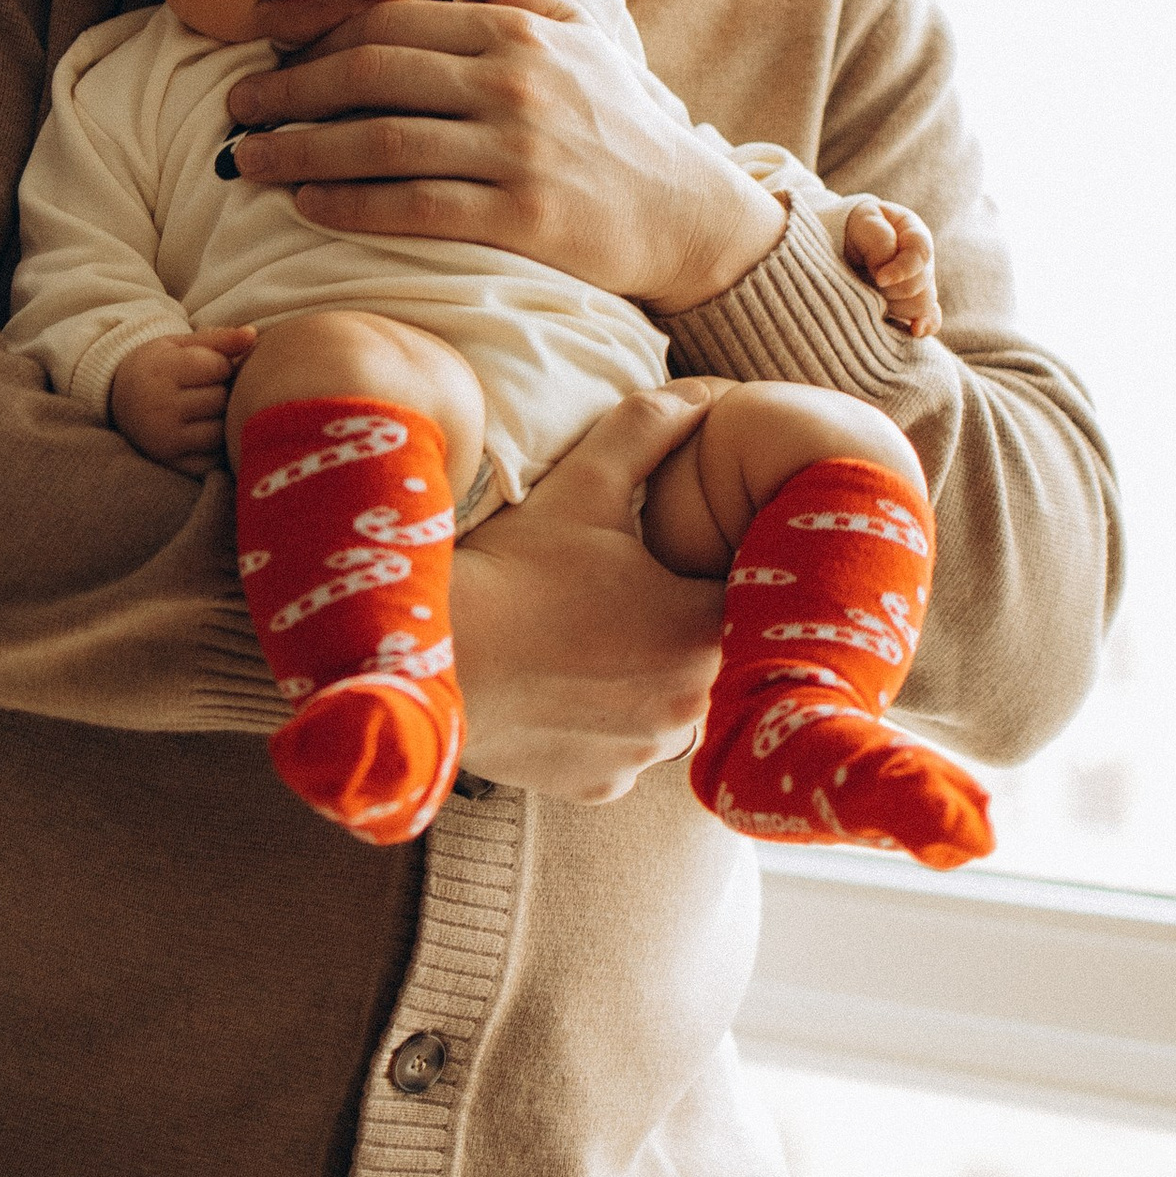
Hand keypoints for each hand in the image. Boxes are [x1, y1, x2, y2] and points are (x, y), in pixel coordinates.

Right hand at [109, 325, 255, 474]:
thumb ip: (220, 339)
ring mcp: (165, 439)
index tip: (207, 367)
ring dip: (221, 420)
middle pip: (221, 400)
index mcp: (161, 371)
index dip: (221, 365)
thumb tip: (253, 335)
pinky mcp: (172, 463)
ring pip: (221, 431)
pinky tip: (200, 431)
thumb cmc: (159, 366)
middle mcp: (159, 407)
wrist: (117, 400)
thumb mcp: (181, 344)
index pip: (219, 367)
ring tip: (204, 410)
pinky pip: (214, 458)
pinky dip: (215, 446)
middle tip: (205, 389)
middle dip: (222, 392)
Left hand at [220, 0, 784, 314]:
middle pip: (369, 73)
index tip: (270, 56)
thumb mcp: (581, 31)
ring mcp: (516, 150)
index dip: (317, 38)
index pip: (391, 20)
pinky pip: (412, 206)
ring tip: (246, 159)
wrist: (691, 213)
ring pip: (379, 140)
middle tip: (234, 106)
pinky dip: (349, 203)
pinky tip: (305, 203)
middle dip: (287, 89)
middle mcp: (512, 81)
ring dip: (298, 148)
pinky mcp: (521, 217)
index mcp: (515, 30)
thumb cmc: (623, 123)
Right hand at [452, 387, 727, 801]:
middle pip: (712, 656)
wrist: (428, 662)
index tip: (688, 551)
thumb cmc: (511, 570)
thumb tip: (703, 391)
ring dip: (647, 678)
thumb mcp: (583, 486)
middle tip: (631, 590)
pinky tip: (562, 687)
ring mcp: (644, 753)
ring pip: (670, 707)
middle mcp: (689, 705)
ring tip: (592, 638)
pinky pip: (622, 749)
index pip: (747, 598)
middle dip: (683, 623)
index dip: (721, 570)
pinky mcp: (598, 784)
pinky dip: (603, 723)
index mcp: (701, 630)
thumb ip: (649, 430)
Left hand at [841, 197, 938, 339]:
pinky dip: (923, 326)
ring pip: (920, 306)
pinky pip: (929, 320)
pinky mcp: (911, 306)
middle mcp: (921, 261)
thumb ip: (878, 242)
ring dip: (892, 305)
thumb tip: (886, 277)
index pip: (921, 253)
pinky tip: (915, 330)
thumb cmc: (850, 229)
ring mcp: (919, 285)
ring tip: (870, 294)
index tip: (879, 279)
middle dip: (891, 288)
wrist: (836, 244)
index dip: (903, 269)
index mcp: (913, 233)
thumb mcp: (862, 223)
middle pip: (919, 285)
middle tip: (867, 282)